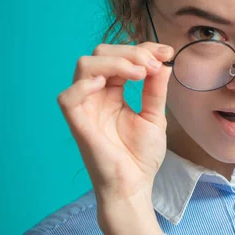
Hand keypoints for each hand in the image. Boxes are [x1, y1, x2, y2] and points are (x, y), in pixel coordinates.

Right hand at [57, 41, 173, 203]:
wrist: (134, 185)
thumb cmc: (141, 156)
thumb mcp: (155, 117)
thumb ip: (155, 90)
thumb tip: (163, 63)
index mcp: (114, 92)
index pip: (121, 58)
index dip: (143, 49)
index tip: (167, 52)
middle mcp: (97, 95)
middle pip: (101, 54)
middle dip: (131, 52)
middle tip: (153, 65)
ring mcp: (86, 107)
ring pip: (85, 66)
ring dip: (115, 62)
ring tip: (140, 73)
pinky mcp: (78, 123)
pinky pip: (68, 97)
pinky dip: (85, 85)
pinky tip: (108, 84)